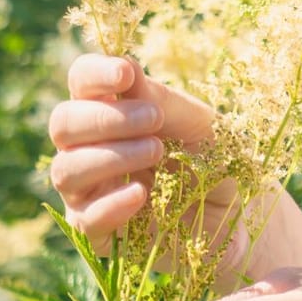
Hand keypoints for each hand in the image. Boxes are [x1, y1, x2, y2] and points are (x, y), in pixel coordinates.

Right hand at [47, 54, 229, 248]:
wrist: (239, 217)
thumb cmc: (216, 161)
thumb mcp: (199, 124)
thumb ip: (162, 100)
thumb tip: (126, 66)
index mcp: (109, 111)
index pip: (80, 83)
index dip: (94, 74)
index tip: (125, 73)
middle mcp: (88, 149)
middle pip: (62, 125)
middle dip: (105, 118)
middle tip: (154, 120)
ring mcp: (88, 193)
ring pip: (66, 170)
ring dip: (110, 157)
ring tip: (157, 152)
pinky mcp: (99, 235)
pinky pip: (85, 219)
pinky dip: (111, 203)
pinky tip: (142, 193)